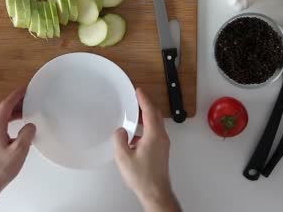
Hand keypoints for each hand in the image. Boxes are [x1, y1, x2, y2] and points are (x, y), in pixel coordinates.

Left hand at [0, 86, 35, 190]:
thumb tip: (30, 126)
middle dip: (13, 100)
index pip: (6, 104)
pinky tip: (17, 127)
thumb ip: (27, 134)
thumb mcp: (19, 150)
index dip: (17, 94)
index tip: (25, 88)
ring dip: (11, 111)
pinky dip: (8, 120)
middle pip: (0, 107)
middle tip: (26, 98)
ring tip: (24, 111)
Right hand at [113, 88, 180, 211]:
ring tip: (134, 115)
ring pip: (155, 125)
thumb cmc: (143, 177)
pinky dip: (145, 129)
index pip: (150, 110)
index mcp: (154, 135)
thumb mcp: (124, 156)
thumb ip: (120, 140)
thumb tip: (120, 131)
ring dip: (145, 118)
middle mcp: (161, 137)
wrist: (155, 192)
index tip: (138, 91)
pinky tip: (134, 136)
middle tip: (137, 99)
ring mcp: (162, 145)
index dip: (143, 99)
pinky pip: (154, 134)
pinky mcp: (161, 151)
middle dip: (146, 105)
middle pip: (155, 115)